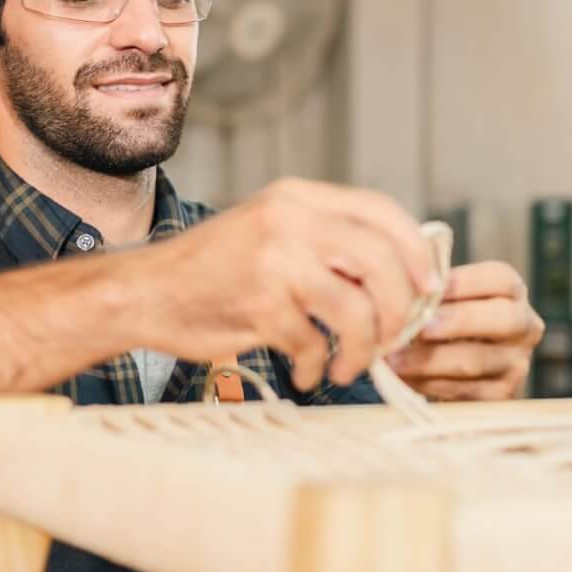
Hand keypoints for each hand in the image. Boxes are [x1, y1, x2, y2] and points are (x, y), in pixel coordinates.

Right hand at [143, 179, 437, 390]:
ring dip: (362, 348)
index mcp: (298, 198)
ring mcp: (274, 261)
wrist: (145, 291)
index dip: (414, 252)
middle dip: (399, 308)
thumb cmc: (213, 270)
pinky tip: (306, 373)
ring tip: (347, 366)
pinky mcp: (259, 305)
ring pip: (356, 308)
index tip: (426, 288)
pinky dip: (315, 366)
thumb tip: (399, 274)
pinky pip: (313, 342)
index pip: (381, 212)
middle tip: (395, 336)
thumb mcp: (271, 231)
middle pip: (381, 261)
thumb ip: (325, 241)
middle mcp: (290, 220)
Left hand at [383, 261, 539, 400]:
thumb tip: (405, 291)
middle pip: (503, 319)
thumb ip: (434, 291)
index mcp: (513, 293)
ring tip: (395, 358)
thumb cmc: (445, 320)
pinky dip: (429, 383)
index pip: (500, 279)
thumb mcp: (447, 299)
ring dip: (431, 359)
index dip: (464, 283)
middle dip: (458, 322)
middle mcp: (525, 327)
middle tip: (421, 327)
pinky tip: (404, 377)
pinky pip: (464, 390)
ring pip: (477, 360)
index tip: (427, 288)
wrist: (453, 371)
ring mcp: (516, 364)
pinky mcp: (500, 397)